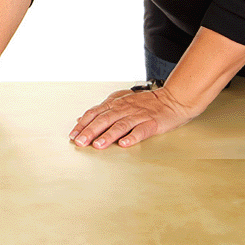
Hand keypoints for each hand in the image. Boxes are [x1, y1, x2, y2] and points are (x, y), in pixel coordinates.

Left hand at [69, 86, 197, 148]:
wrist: (172, 99)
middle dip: (90, 131)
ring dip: (108, 135)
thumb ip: (102, 110)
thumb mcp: (120, 102)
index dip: (83, 124)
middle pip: (104, 119)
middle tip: (80, 142)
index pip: (94, 113)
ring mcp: (138, 115)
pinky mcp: (152, 123)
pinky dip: (132, 137)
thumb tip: (82, 119)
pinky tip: (125, 144)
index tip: (73, 135)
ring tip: (98, 145)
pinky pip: (141, 130)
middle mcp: (124, 108)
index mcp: (115, 104)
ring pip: (120, 125)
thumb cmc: (145, 103)